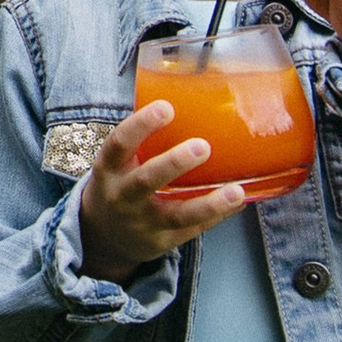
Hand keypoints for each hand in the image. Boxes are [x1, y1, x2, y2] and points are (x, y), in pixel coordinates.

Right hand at [79, 103, 244, 281]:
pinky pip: (193, 229)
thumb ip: (143, 139)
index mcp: (109, 169)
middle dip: (173, 164)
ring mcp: (143, 222)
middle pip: (145, 181)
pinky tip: (239, 201)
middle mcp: (122, 197)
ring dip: (208, 203)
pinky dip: (217, 215)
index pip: (118, 144)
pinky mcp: (162, 242)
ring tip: (235, 191)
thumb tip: (191, 99)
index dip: (140, 125)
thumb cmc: (119, 184)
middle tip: (202, 146)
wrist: (103, 237)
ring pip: (176, 215)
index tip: (166, 107)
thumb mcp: (117, 162)